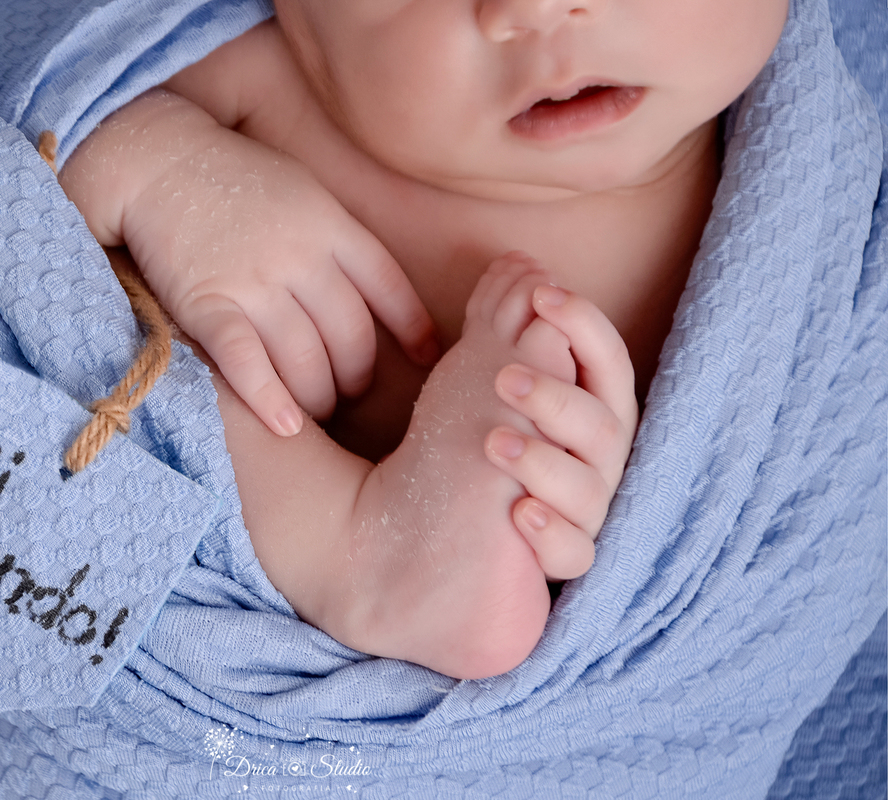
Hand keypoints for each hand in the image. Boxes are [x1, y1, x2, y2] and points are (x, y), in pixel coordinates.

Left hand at [479, 261, 638, 579]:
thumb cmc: (488, 437)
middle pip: (604, 426)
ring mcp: (585, 510)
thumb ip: (507, 322)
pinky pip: (574, 555)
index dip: (584, 326)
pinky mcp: (563, 558)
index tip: (543, 296)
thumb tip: (516, 259)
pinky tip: (517, 514)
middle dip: (558, 398)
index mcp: (591, 407)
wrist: (451, 528)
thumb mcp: (489, 376)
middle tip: (503, 377)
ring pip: (590, 492)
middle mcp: (599, 458)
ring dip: (544, 463)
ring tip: (493, 444)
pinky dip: (549, 535)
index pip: (608, 361)